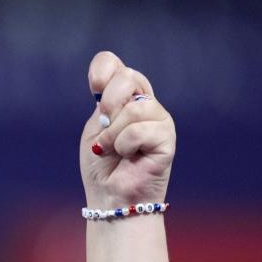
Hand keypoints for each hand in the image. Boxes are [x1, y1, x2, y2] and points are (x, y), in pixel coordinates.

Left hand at [80, 52, 175, 208]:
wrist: (110, 197)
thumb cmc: (102, 166)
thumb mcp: (96, 128)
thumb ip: (105, 102)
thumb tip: (114, 82)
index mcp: (125, 98)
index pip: (115, 65)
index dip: (102, 69)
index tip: (94, 87)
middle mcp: (145, 103)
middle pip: (127, 77)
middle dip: (108, 103)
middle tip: (103, 126)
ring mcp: (159, 119)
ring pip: (135, 108)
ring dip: (114, 134)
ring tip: (113, 150)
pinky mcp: (167, 138)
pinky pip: (139, 130)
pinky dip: (124, 146)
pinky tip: (129, 157)